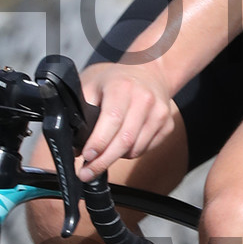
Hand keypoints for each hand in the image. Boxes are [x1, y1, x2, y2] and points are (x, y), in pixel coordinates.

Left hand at [74, 59, 178, 176]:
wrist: (150, 71)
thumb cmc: (117, 79)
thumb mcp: (93, 84)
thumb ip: (82, 110)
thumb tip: (75, 144)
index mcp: (122, 87)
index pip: (112, 120)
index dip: (99, 142)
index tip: (87, 156)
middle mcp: (144, 99)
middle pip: (125, 140)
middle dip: (103, 161)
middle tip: (87, 173)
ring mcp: (159, 113)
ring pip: (136, 148)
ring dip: (117, 156)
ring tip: (105, 152)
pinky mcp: (167, 124)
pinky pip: (146, 149)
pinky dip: (131, 152)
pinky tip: (122, 143)